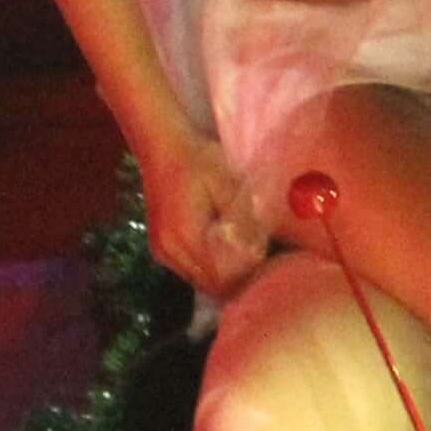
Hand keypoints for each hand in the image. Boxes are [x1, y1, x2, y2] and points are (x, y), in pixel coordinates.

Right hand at [140, 129, 268, 297]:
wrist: (162, 145)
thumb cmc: (198, 159)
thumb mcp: (228, 184)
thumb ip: (243, 220)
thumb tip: (257, 251)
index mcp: (186, 236)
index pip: (223, 278)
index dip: (248, 274)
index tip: (269, 260)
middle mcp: (169, 251)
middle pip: (212, 285)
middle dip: (239, 277)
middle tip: (262, 257)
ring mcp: (162, 252)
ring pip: (201, 281)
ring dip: (224, 275)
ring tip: (245, 252)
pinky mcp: (160, 248)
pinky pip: (190, 271)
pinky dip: (210, 267)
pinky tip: (225, 249)